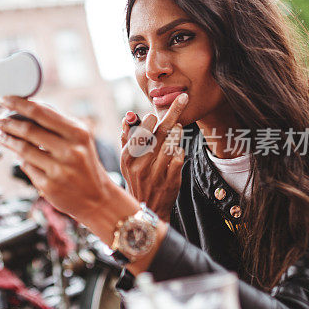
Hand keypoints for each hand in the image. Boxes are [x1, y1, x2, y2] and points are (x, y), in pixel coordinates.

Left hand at [0, 96, 139, 244]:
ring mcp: (59, 170)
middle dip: (6, 123)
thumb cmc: (84, 163)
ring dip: (7, 140)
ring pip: (23, 149)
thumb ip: (57, 123)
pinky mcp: (49, 186)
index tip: (3, 99)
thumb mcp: (79, 139)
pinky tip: (17, 154)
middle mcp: (70, 150)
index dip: (18, 104)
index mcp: (78, 133)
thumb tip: (26, 108)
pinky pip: (26, 166)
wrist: (97, 198)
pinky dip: (19, 158)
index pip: (41, 112)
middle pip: (28, 130)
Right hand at [119, 93, 187, 221]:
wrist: (146, 208)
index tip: (154, 114)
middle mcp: (140, 167)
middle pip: (158, 135)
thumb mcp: (126, 161)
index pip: (138, 135)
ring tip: (178, 127)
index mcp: (127, 159)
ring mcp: (156, 175)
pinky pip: (179, 159)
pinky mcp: (170, 182)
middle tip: (182, 100)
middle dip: (171, 114)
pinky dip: (179, 151)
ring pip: (170, 145)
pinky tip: (177, 149)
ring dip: (177, 133)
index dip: (147, 122)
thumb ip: (127, 138)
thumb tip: (128, 117)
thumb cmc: (136, 179)